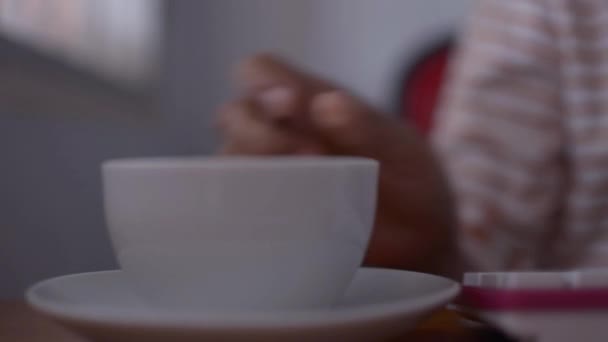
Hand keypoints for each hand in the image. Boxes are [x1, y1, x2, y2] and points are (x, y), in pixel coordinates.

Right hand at [218, 55, 458, 275]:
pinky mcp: (264, 216)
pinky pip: (236, 208)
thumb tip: (327, 104)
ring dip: (256, 171)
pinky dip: (249, 209)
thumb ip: (365, 128)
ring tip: (302, 191)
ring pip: (228, 162)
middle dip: (261, 133)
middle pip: (235, 116)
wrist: (417, 244)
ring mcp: (267, 176)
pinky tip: (281, 219)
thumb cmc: (408, 186)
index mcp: (308, 103)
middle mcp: (277, 134)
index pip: (261, 72)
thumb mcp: (399, 153)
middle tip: (307, 155)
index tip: (289, 103)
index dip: (264, 81)